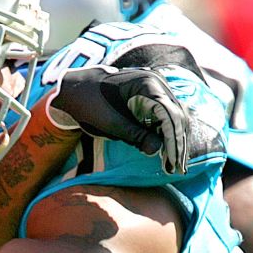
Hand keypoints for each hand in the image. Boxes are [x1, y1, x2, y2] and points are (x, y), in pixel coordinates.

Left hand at [49, 65, 190, 173]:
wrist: (75, 90)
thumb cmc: (90, 104)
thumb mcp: (111, 122)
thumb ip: (135, 135)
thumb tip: (157, 150)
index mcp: (148, 83)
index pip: (170, 115)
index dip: (173, 141)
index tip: (173, 162)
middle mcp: (156, 83)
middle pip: (176, 116)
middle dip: (177, 143)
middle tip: (177, 169)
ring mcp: (155, 89)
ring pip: (174, 117)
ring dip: (174, 141)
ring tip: (173, 165)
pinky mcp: (150, 98)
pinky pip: (164, 117)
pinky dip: (165, 134)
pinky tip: (165, 153)